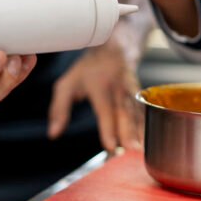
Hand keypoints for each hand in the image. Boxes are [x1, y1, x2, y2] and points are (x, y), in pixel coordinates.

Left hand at [47, 37, 142, 152]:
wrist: (113, 50)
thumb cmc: (87, 70)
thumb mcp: (66, 85)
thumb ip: (59, 110)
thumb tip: (54, 134)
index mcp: (100, 85)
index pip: (105, 109)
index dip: (108, 128)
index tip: (111, 146)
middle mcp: (118, 88)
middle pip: (125, 113)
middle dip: (128, 132)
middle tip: (130, 150)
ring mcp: (131, 91)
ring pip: (137, 113)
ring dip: (139, 132)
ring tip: (139, 150)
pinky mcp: (139, 96)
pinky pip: (143, 113)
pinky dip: (145, 128)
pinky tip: (146, 142)